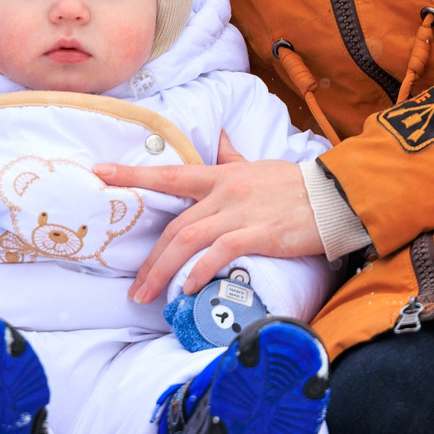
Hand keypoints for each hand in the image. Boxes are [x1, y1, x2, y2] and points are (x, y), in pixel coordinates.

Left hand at [93, 133, 324, 303]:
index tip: (99, 173)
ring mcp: (241, 213)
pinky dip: (200, 271)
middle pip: (174, 226)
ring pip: (189, 241)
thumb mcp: (259, 165)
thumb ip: (233, 156)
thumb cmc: (296, 184)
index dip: (132, 175)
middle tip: (134, 289)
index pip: (169, 175)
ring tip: (149, 297)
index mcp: (221, 176)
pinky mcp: (260, 234)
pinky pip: (221, 252)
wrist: (334, 195)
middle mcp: (225, 193)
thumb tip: (220, 136)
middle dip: (150, 260)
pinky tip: (188, 288)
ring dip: (164, 271)